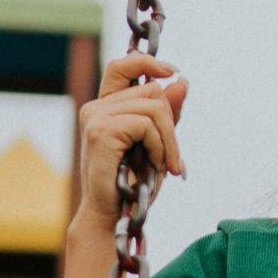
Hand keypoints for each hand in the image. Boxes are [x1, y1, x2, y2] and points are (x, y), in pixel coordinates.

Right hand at [73, 52, 188, 230]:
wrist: (114, 216)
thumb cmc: (133, 184)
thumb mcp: (157, 143)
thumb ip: (167, 113)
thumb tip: (181, 80)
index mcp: (105, 107)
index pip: (122, 65)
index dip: (147, 61)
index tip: (172, 72)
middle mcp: (96, 107)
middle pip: (152, 90)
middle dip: (171, 123)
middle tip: (172, 157)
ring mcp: (96, 117)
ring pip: (154, 106)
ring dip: (168, 139)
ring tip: (164, 165)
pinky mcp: (101, 131)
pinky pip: (147, 123)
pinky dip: (160, 146)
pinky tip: (155, 165)